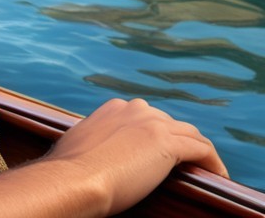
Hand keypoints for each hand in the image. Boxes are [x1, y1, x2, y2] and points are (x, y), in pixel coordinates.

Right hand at [44, 97, 227, 213]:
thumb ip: (93, 144)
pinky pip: (201, 149)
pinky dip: (212, 161)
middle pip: (169, 122)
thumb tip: (92, 157)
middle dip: (179, 141)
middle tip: (185, 164)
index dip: (156, 135)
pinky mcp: (167, 143)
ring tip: (206, 169)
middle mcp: (134, 109)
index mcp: (114, 109)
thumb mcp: (80, 147)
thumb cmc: (70, 172)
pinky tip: (218, 174)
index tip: (159, 154)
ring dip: (199, 150)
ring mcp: (151, 123)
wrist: (74, 179)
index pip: (145, 118)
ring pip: (189, 132)